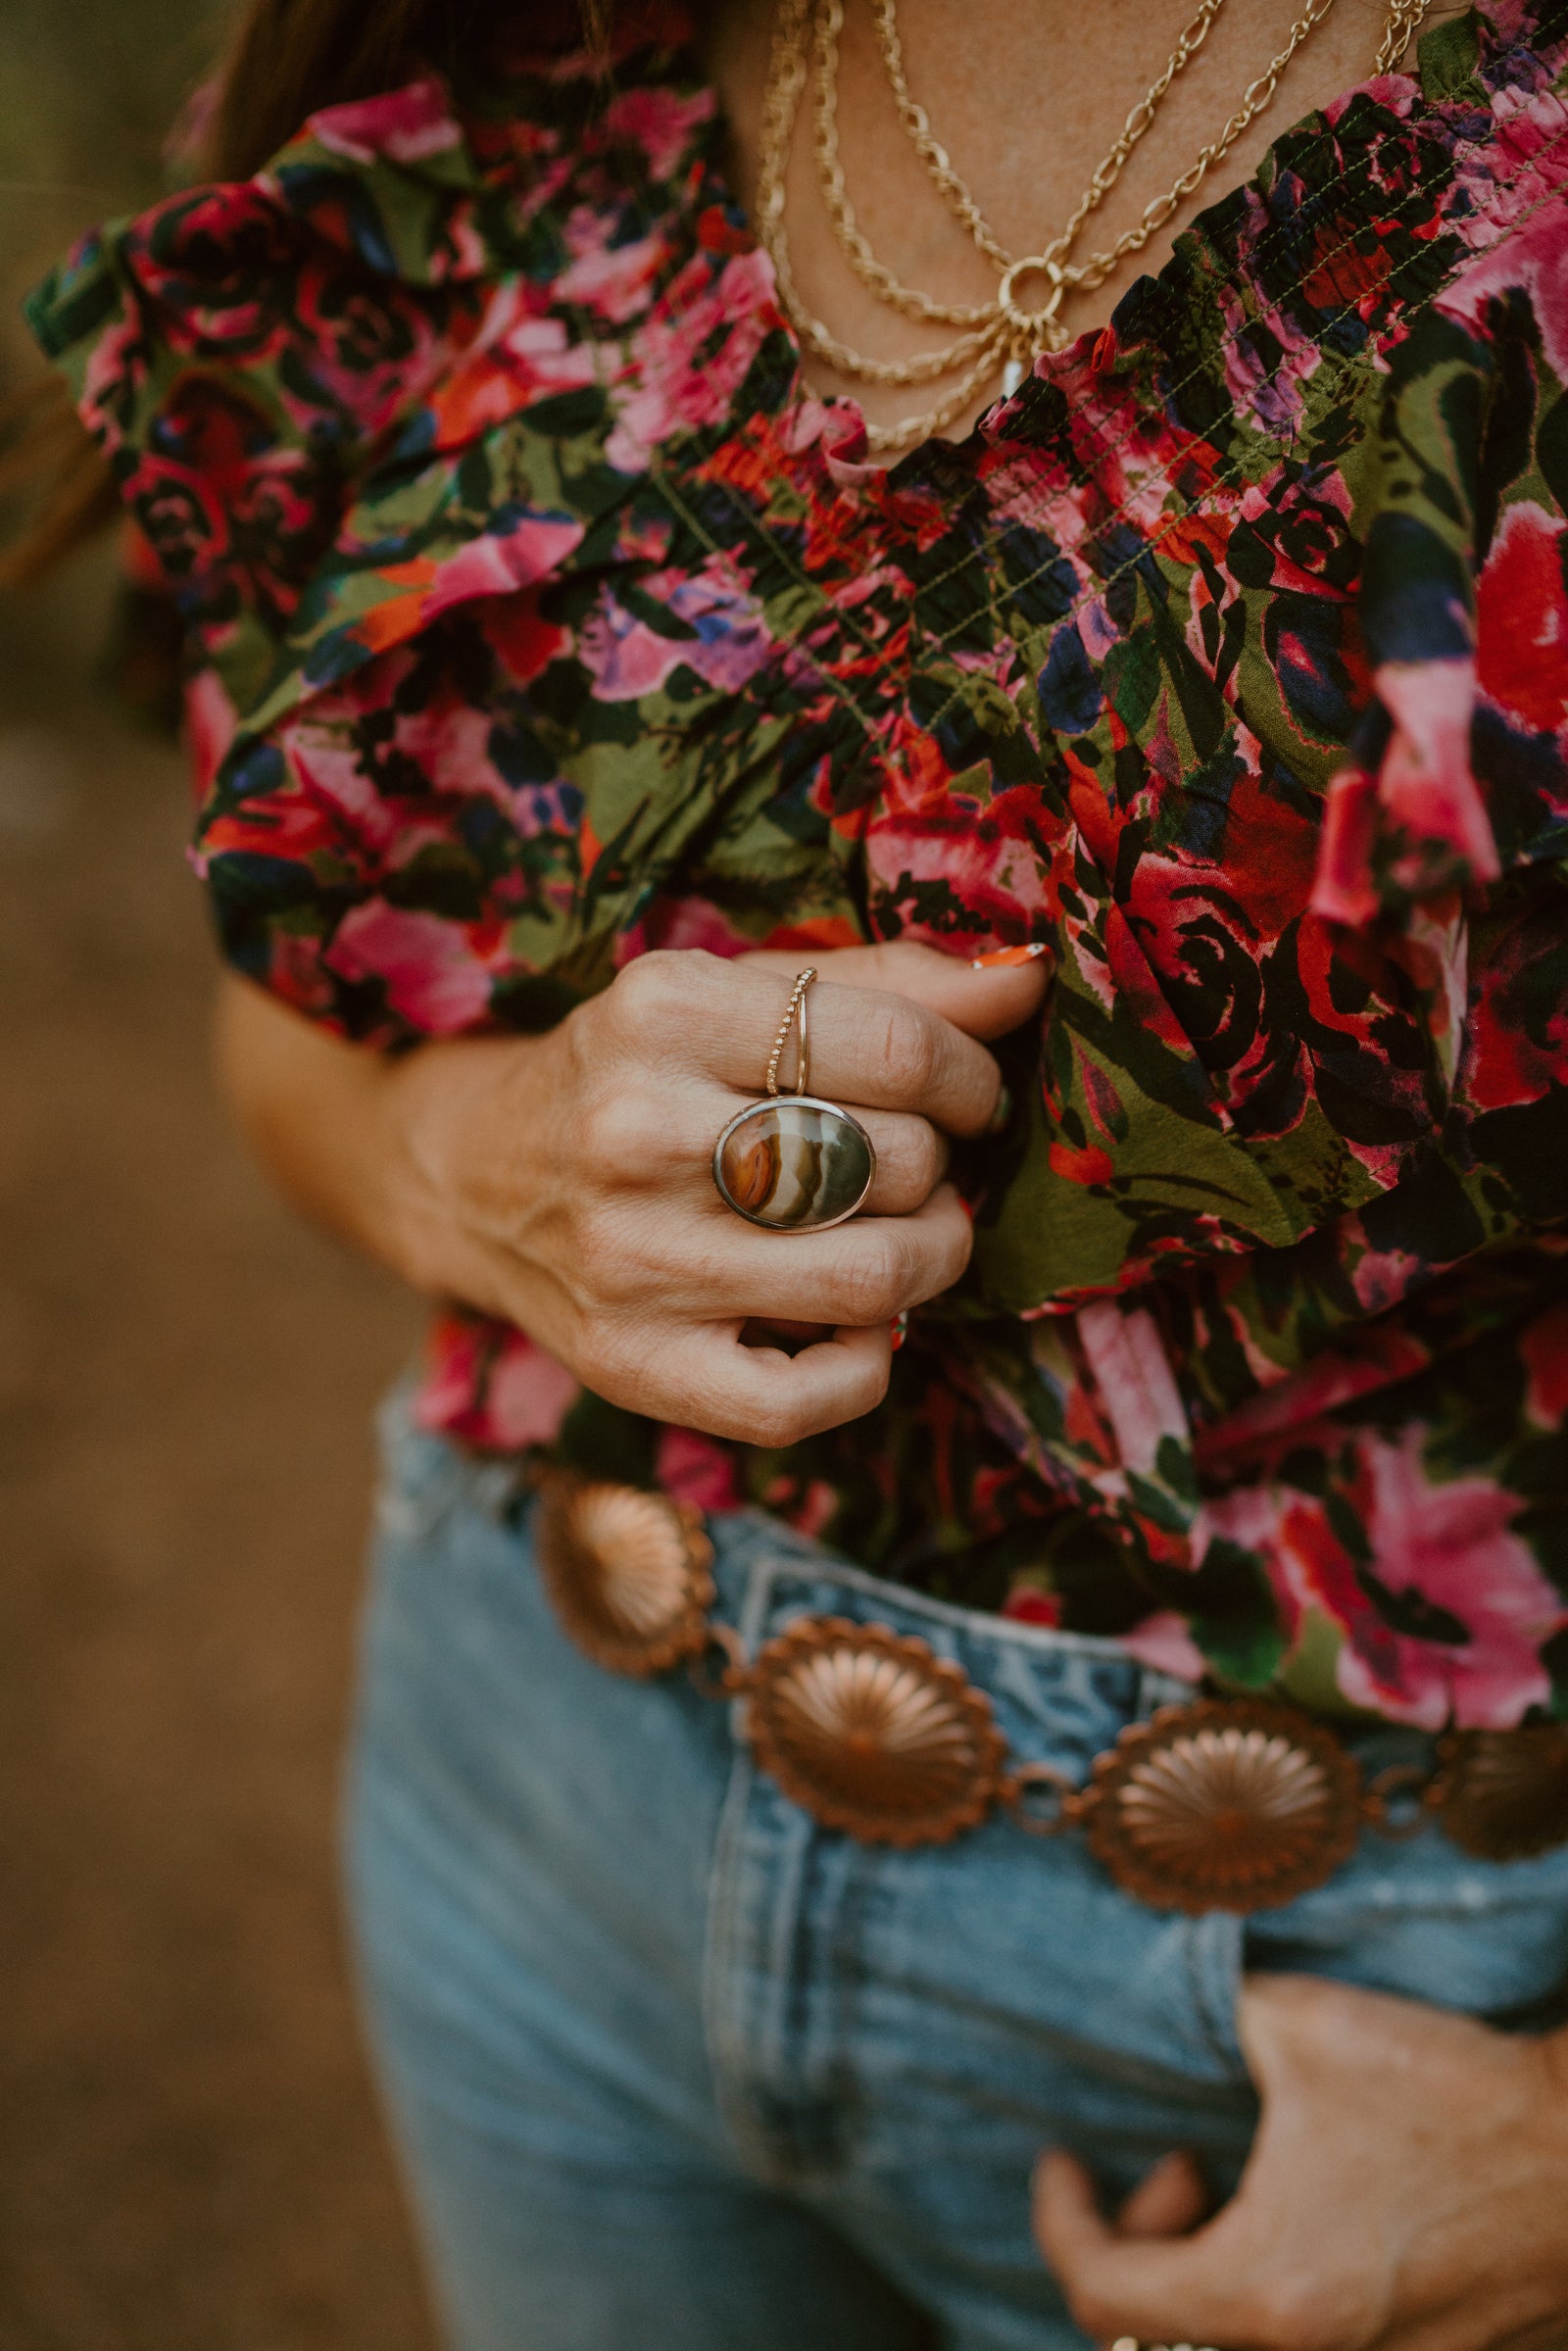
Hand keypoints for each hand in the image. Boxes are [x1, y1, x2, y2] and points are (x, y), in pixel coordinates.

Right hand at [370, 942, 1048, 1441]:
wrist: (469, 1174)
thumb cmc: (636, 1071)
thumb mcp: (734, 994)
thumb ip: (884, 988)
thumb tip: (1029, 983)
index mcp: (664, 1010)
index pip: (900, 1052)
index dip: (973, 1080)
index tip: (968, 1097)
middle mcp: (635, 1131)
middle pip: (894, 1163)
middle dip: (940, 1167)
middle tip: (913, 1167)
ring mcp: (630, 1260)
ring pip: (873, 1278)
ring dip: (929, 1260)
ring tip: (905, 1236)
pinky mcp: (629, 1364)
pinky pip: (804, 1400)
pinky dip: (865, 1367)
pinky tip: (853, 1324)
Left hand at [1033, 1974, 1567, 2349]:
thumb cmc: (1448, 2092)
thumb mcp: (1294, 2026)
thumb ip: (1204, 2020)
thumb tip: (1150, 2006)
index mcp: (1264, 2293)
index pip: (1102, 2294)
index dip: (1060, 2220)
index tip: (1059, 2160)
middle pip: (1160, 2339)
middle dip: (1145, 2244)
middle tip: (1176, 2161)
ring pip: (1235, 2347)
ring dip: (1209, 2271)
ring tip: (1239, 2186)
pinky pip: (1308, 2346)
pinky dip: (1275, 2292)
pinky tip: (1307, 2214)